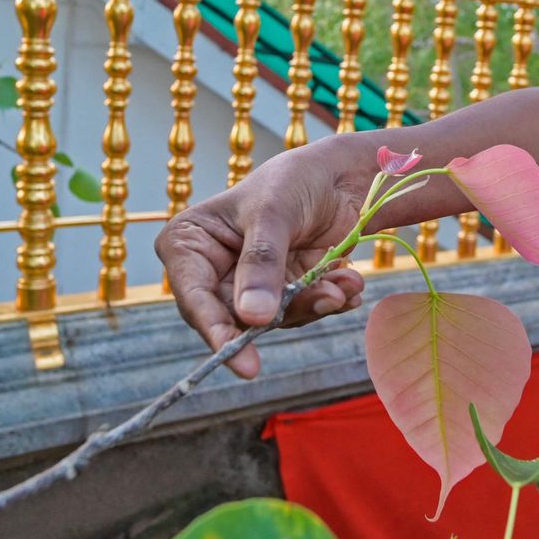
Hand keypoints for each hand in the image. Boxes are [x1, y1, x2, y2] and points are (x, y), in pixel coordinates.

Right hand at [155, 138, 373, 379]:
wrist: (339, 177)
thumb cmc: (293, 180)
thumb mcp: (273, 213)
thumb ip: (262, 263)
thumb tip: (252, 318)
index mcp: (189, 243)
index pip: (194, 296)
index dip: (216, 330)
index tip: (242, 361)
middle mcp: (213, 270)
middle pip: (235, 317)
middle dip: (285, 312)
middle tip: (327, 299)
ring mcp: (250, 285)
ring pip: (273, 320)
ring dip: (314, 303)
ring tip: (346, 283)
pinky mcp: (284, 292)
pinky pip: (301, 312)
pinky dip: (329, 300)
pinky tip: (350, 283)